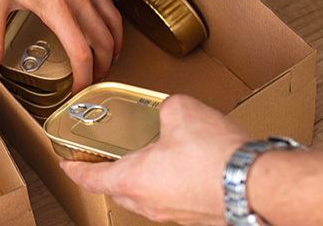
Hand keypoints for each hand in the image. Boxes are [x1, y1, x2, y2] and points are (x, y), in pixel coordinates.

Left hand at [0, 0, 121, 92]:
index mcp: (58, 9)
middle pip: (105, 45)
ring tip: (106, 63)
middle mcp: (80, 1)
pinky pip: (112, 8)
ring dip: (114, 49)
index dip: (82, 79)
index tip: (76, 92)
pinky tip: (106, 32)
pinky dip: (114, 26)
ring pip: (115, 27)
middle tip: (92, 83)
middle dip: (102, 70)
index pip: (81, 54)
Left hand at [61, 95, 247, 224]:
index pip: (90, 179)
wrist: (255, 185)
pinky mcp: (196, 215)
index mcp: (132, 180)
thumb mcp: (179, 111)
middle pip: (117, 189)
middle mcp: (148, 203)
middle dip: (110, 172)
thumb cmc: (215, 157)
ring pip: (147, 196)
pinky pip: (174, 199)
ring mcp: (173, 213)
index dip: (74, 170)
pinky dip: (172, 183)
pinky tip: (187, 166)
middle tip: (108, 156)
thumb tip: (169, 110)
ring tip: (153, 156)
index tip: (67, 164)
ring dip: (144, 177)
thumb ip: (164, 108)